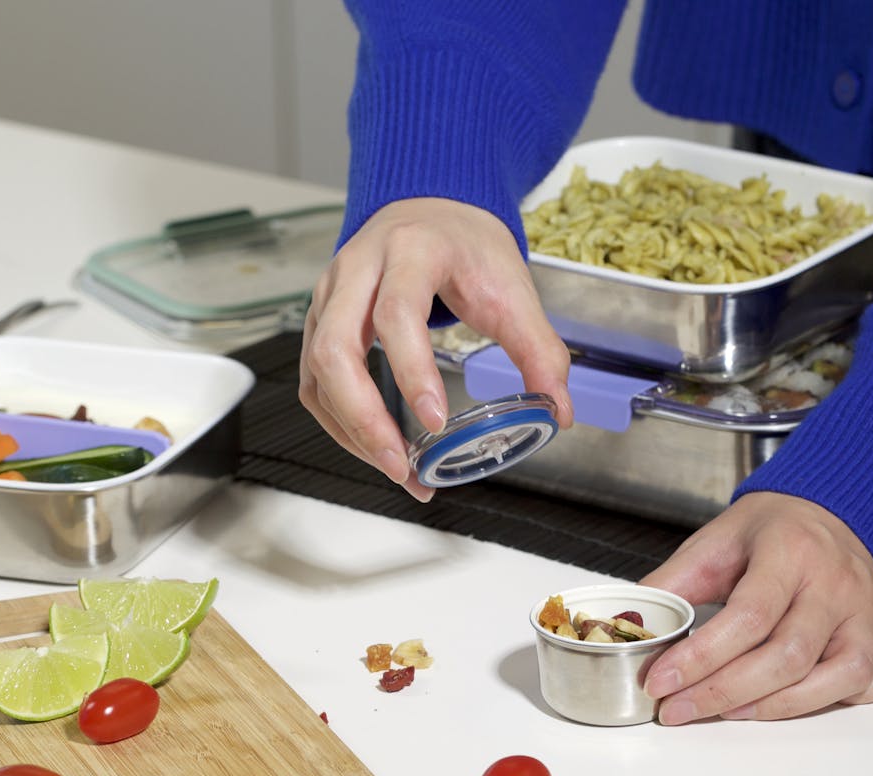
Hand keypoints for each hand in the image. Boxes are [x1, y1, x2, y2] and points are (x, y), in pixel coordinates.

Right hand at [300, 197, 573, 499]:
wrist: (433, 210)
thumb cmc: (467, 246)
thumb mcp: (513, 288)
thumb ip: (539, 349)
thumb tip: (557, 410)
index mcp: (410, 251)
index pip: (396, 313)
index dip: (411, 371)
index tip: (434, 420)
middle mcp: (358, 269)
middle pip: (335, 349)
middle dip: (364, 418)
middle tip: (401, 464)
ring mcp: (330, 295)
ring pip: (317, 371)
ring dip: (351, 430)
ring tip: (396, 469)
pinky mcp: (320, 320)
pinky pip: (314, 380)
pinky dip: (340, 422)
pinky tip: (374, 447)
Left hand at [639, 492, 872, 723]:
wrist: (834, 508)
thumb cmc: (773, 531)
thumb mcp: (717, 542)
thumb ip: (673, 585)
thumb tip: (628, 630)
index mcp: (791, 550)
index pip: (748, 617)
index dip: (701, 659)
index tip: (661, 682)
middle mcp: (838, 581)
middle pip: (789, 656)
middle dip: (724, 693)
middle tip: (679, 709)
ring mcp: (870, 610)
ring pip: (840, 676)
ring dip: (780, 706)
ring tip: (731, 710)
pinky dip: (848, 698)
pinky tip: (805, 697)